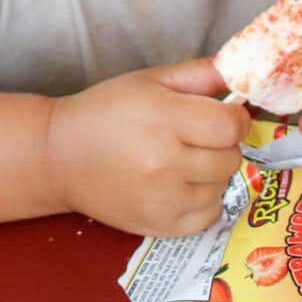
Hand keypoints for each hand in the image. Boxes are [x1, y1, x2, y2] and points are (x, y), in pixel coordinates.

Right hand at [44, 58, 248, 237]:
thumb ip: (199, 75)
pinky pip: (209, 215)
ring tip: (181, 160)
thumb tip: (242, 76)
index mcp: (163, 119)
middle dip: (221, 144)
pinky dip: (203, 200)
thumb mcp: (149, 80)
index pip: (231, 126)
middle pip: (230, 157)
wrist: (59, 157)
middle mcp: (165, 163)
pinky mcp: (160, 226)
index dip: (234, 118)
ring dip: (211, 173)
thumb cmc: (105, 112)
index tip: (222, 116)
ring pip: (222, 186)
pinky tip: (180, 185)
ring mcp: (163, 200)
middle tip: (195, 137)